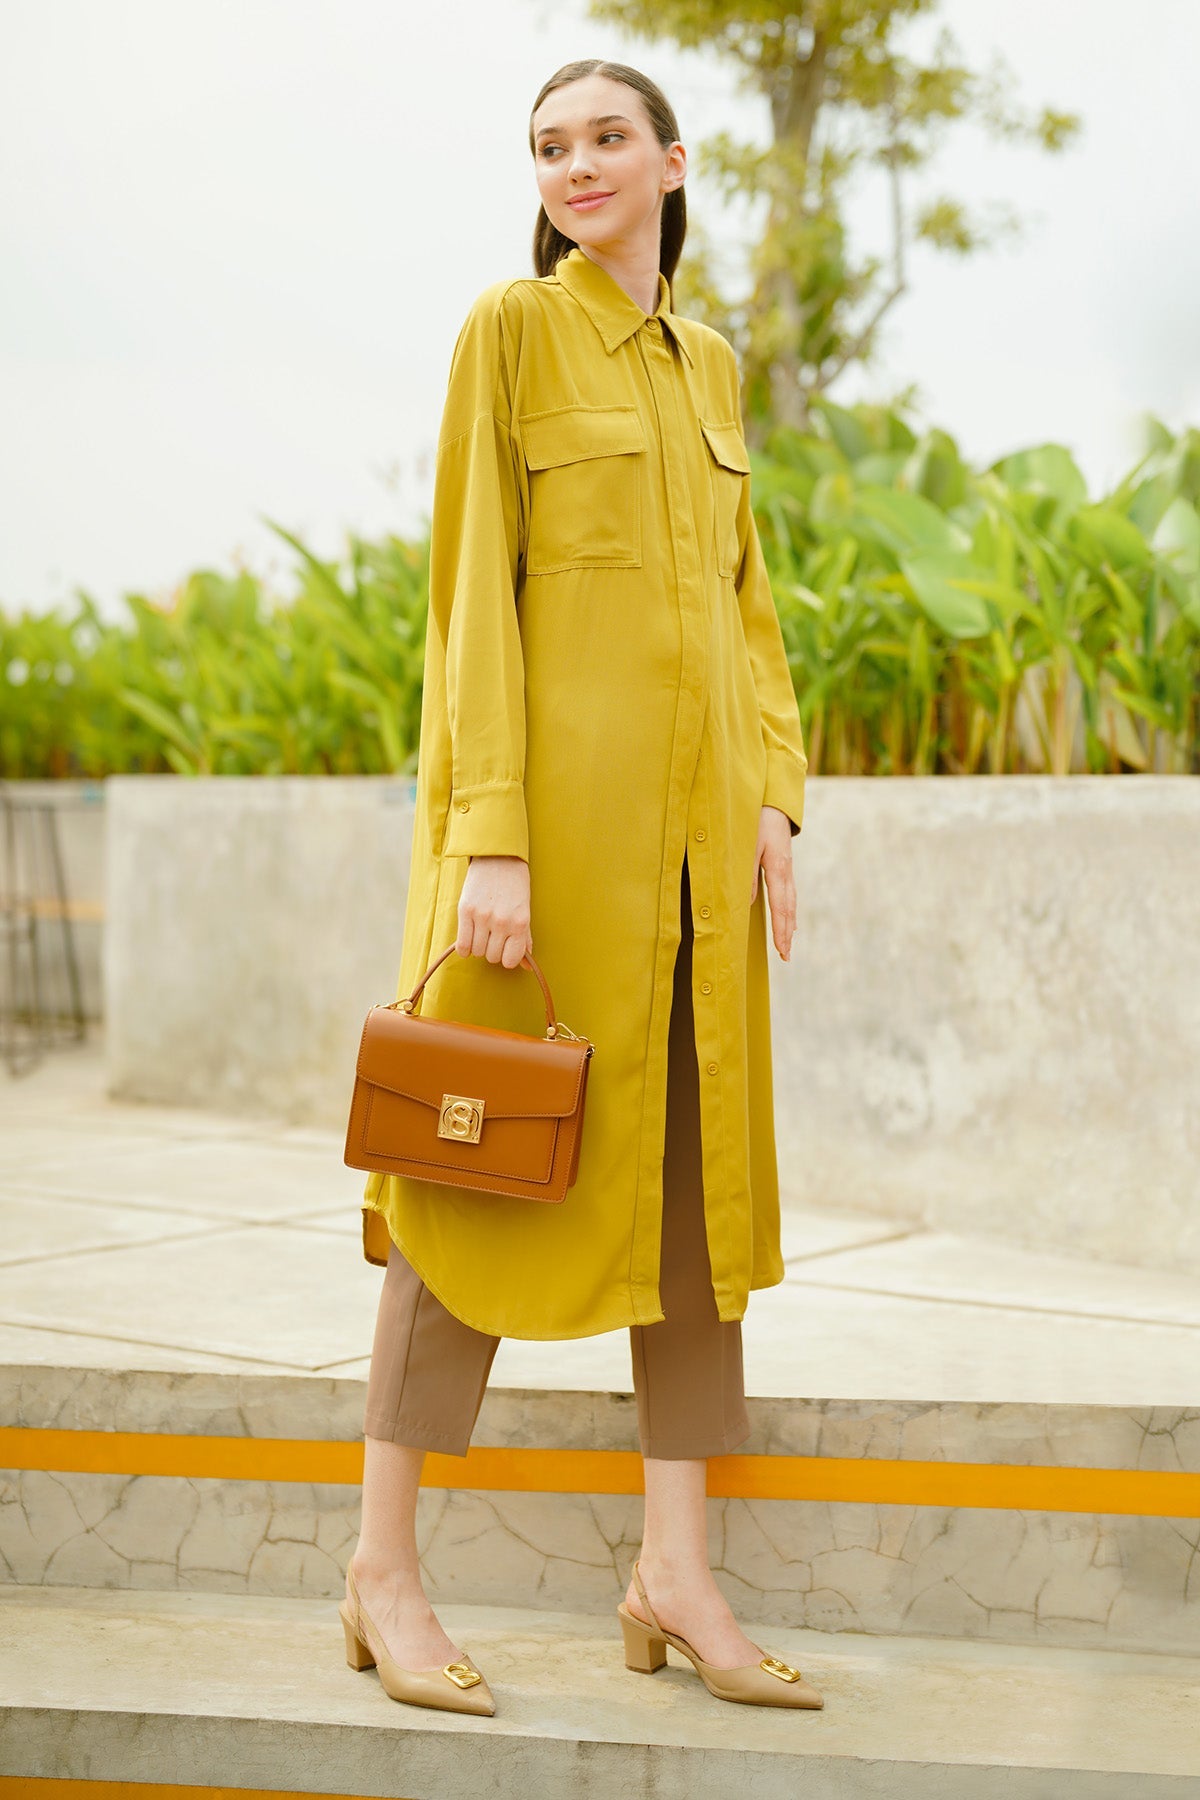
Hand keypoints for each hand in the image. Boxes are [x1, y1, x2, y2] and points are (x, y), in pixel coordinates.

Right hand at [457, 855, 531, 969]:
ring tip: (482, 932)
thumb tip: (526, 966)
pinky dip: (465, 948)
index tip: (504, 949)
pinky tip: (469, 938)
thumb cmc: (514, 885)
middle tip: (493, 936)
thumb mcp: (524, 911)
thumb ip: (524, 939)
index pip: (510, 960)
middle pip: (492, 957)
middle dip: (492, 950)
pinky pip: (462, 945)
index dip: (506, 958)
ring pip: (477, 952)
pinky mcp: (465, 910)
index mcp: (520, 923)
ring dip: (478, 947)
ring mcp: (482, 917)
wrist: (498, 858)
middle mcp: (501, 922)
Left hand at [750, 806, 796, 960]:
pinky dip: (789, 909)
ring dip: (789, 923)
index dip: (780, 929)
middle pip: (788, 908)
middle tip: (786, 956)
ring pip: (791, 901)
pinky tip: (789, 917)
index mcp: (777, 867)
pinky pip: (789, 892)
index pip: (779, 906)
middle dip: (787, 933)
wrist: (774, 801)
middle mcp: (786, 870)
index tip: (782, 949)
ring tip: (788, 943)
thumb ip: (746, 874)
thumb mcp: (747, 845)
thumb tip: (746, 903)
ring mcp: (788, 867)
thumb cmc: (757, 821)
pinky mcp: (785, 864)